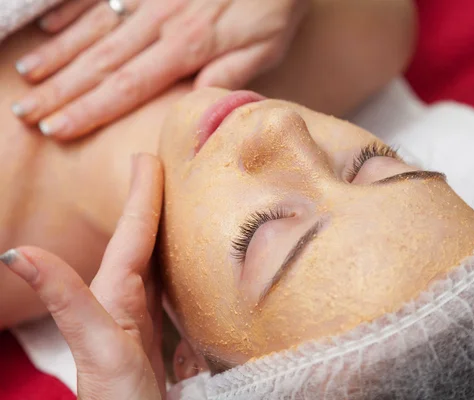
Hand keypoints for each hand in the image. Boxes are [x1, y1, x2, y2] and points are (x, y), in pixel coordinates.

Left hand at [0, 154, 164, 399]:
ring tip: (176, 202)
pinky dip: (175, 263)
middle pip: (142, 238)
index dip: (142, 194)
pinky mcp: (159, 333)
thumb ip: (65, 298)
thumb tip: (14, 252)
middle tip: (162, 166)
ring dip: (163, 228)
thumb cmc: (118, 397)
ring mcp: (142, 315)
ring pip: (156, 258)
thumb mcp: (95, 345)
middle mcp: (126, 298)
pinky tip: (183, 261)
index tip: (147, 156)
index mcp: (115, 293)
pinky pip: (169, 285)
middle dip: (151, 201)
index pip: (133, 233)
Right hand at [12, 0, 308, 139]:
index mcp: (188, 47)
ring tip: (29, 77)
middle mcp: (160, 22)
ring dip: (59, 54)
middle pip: (102, 62)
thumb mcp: (264, 49)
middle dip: (62, 91)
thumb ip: (226, 76)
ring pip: (95, 29)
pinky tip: (48, 25)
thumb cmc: (273, 7)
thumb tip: (192, 106)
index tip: (59, 129)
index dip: (91, 110)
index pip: (129, 86)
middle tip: (27, 113)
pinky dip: (72, 10)